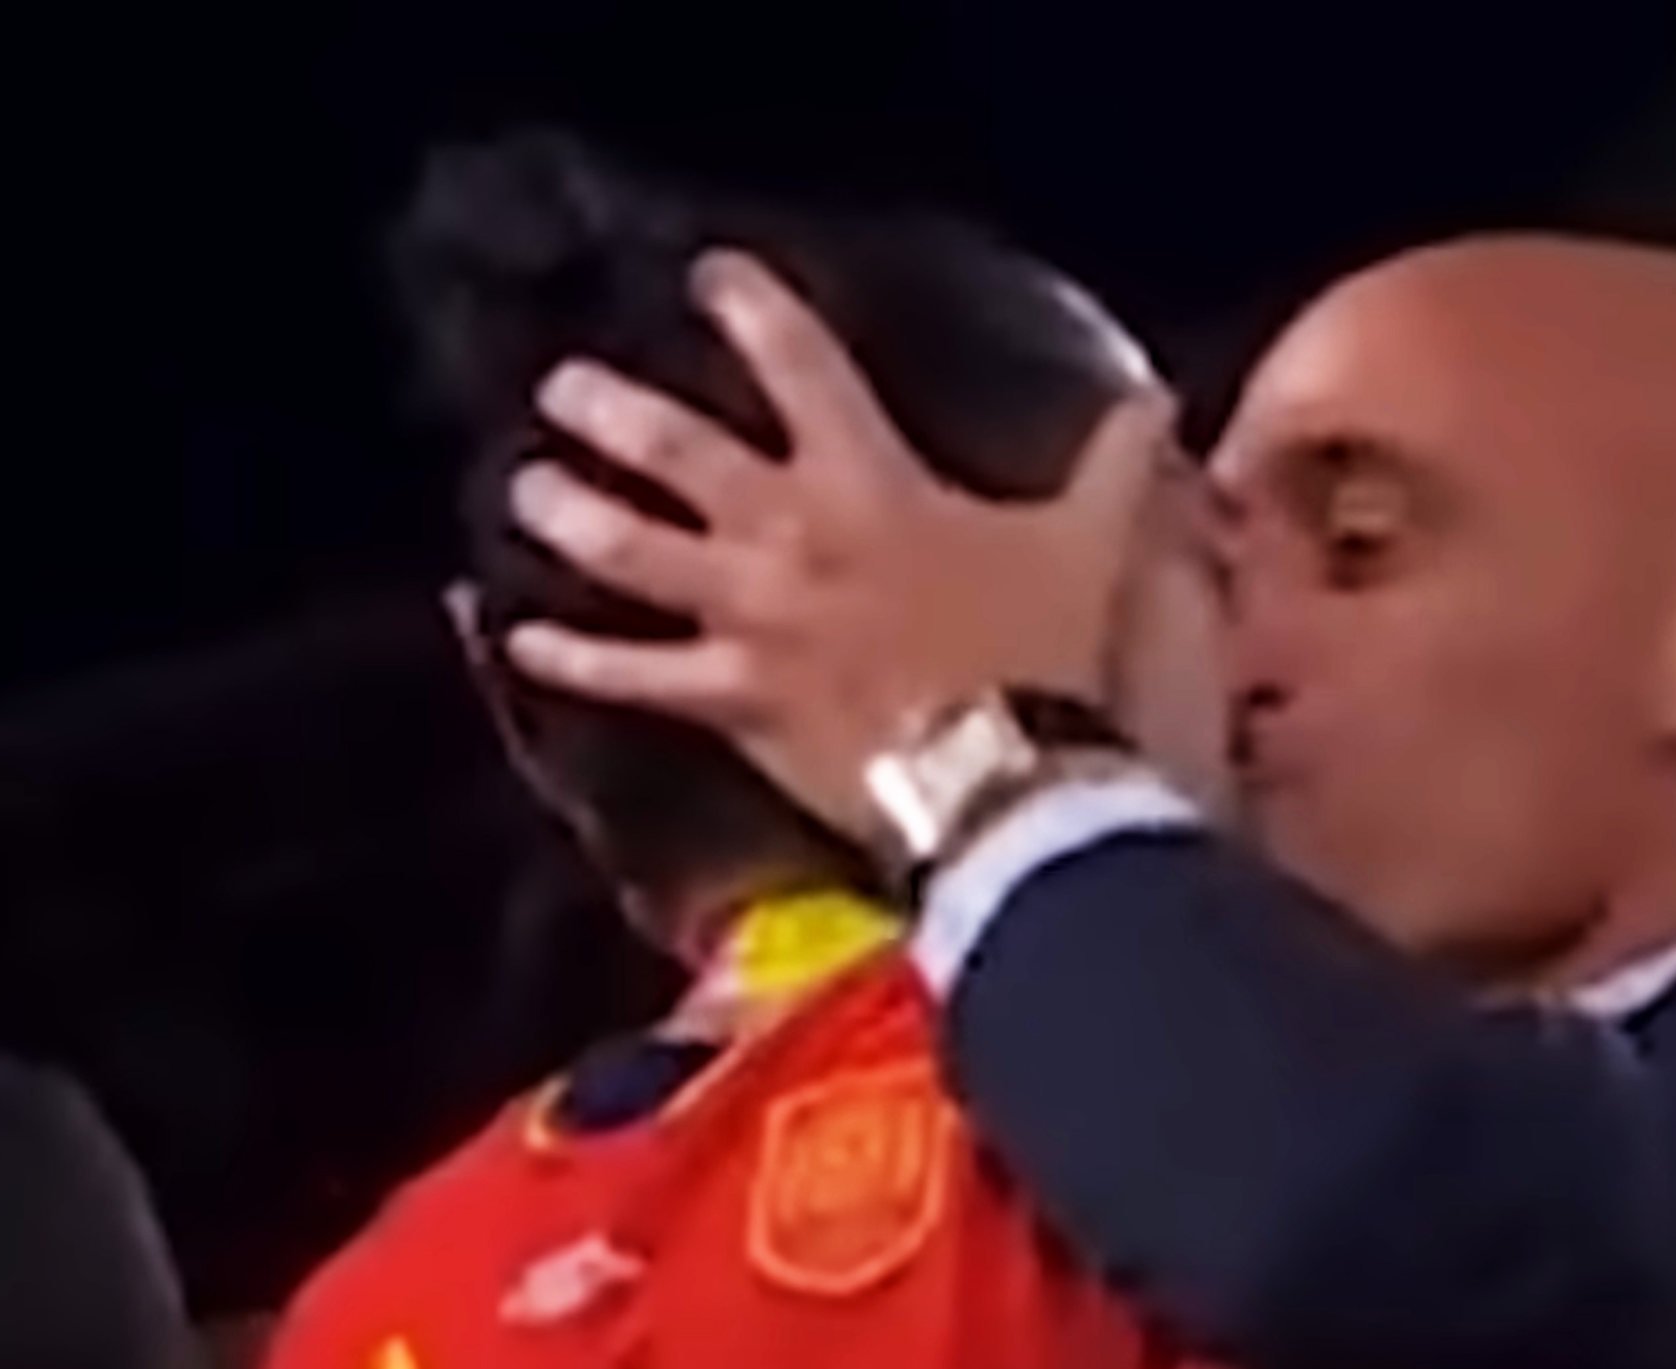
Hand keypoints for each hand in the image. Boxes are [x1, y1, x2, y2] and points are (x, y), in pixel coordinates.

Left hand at [498, 251, 1180, 845]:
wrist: (1009, 783)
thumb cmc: (1053, 659)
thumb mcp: (1099, 545)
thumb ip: (1118, 471)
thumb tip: (1156, 405)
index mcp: (873, 482)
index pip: (804, 368)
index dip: (753, 314)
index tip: (709, 280)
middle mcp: (792, 535)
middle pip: (682, 453)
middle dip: (615, 413)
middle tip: (562, 387)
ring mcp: (751, 619)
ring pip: (635, 554)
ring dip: (574, 516)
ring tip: (525, 487)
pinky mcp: (734, 701)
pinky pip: (635, 678)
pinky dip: (573, 661)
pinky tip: (520, 640)